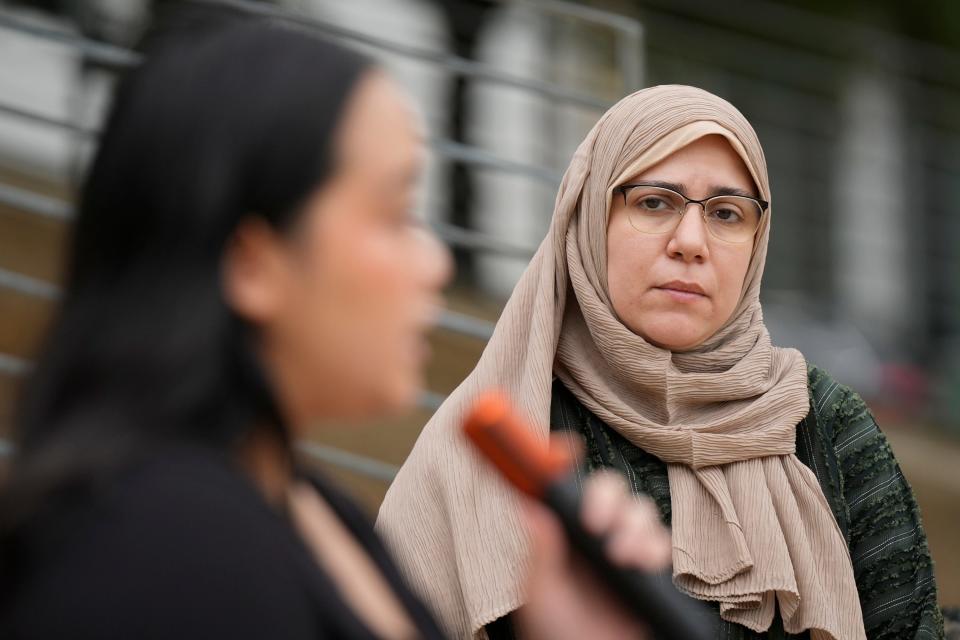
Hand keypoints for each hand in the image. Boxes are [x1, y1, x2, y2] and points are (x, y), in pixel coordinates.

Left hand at [518, 470, 671, 639]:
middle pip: (610, 488)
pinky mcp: (650, 571)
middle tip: (595, 523)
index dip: (563, 460)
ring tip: (620, 557)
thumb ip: (539, 553)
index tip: (563, 450)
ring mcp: (623, 549)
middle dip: (607, 498)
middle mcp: (594, 535)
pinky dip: (655, 546)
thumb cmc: (557, 635)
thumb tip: (529, 507)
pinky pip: (662, 542)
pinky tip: (641, 564)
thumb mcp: (540, 595)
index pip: (564, 485)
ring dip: (632, 526)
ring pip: (639, 510)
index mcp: (561, 533)